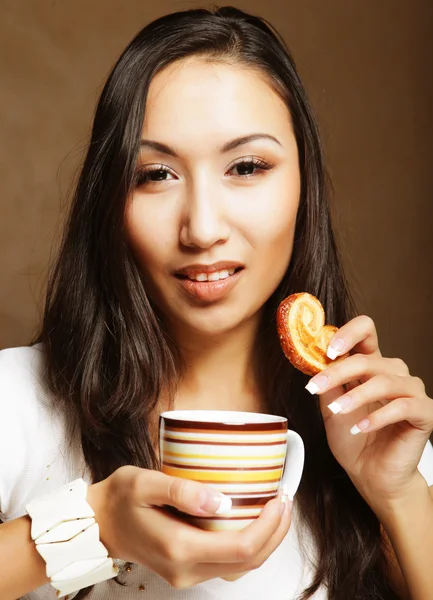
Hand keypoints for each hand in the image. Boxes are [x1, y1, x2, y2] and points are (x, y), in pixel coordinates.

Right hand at [87, 466, 291, 587]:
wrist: (99, 524)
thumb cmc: (120, 499)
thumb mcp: (144, 482)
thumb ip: (180, 491)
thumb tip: (220, 500)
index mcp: (179, 548)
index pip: (241, 548)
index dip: (269, 527)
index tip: (279, 499)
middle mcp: (187, 569)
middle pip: (248, 561)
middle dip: (275, 532)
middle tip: (286, 499)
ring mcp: (187, 574)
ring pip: (242, 566)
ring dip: (266, 540)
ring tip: (277, 509)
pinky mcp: (188, 569)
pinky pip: (229, 563)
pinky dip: (250, 545)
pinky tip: (254, 522)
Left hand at [304, 315, 432, 506]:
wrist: (371, 476)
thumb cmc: (353, 441)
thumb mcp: (331, 409)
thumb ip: (328, 384)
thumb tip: (314, 360)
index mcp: (372, 367)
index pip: (366, 333)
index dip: (348, 333)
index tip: (328, 349)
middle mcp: (394, 374)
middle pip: (368, 359)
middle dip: (338, 372)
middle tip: (317, 386)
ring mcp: (411, 393)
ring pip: (385, 381)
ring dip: (356, 395)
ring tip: (337, 411)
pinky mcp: (424, 414)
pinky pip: (403, 406)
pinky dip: (378, 416)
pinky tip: (360, 426)